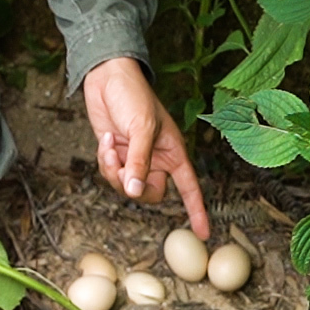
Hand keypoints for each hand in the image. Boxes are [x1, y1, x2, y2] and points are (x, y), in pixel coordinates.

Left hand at [82, 56, 209, 239]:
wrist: (107, 77)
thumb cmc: (133, 95)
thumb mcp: (141, 128)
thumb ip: (139, 161)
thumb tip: (134, 191)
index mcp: (173, 152)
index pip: (190, 187)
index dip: (197, 210)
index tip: (204, 233)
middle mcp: (155, 159)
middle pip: (150, 193)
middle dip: (134, 185)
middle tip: (123, 169)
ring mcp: (134, 158)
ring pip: (126, 186)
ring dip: (114, 171)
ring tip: (110, 147)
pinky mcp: (115, 154)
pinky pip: (110, 174)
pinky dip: (105, 162)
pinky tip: (105, 140)